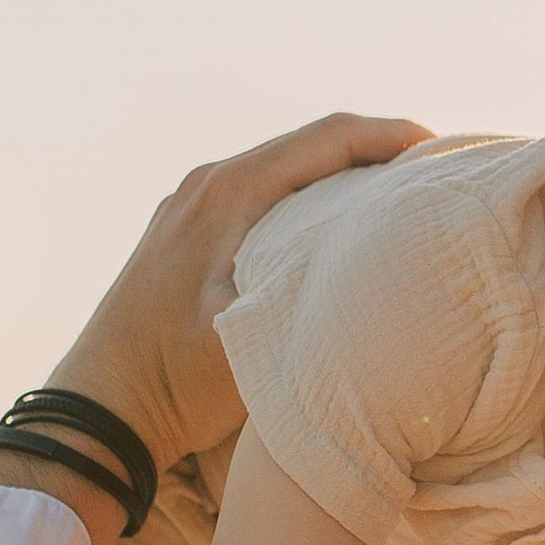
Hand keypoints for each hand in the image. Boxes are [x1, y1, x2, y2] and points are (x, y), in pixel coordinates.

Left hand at [49, 114, 427, 475]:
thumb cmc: (174, 379)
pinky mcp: (187, 231)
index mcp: (228, 193)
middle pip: (312, 144)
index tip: (443, 152)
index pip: (329, 138)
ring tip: (402, 198)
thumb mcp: (254, 338)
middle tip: (437, 175)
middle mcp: (208, 184)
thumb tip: (387, 272)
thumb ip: (313, 295)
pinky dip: (312, 198)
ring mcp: (193, 204)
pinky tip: (341, 230)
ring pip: (288, 167)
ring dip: (345, 174)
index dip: (393, 137)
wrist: (101, 407)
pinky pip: (264, 192)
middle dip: (379, 151)